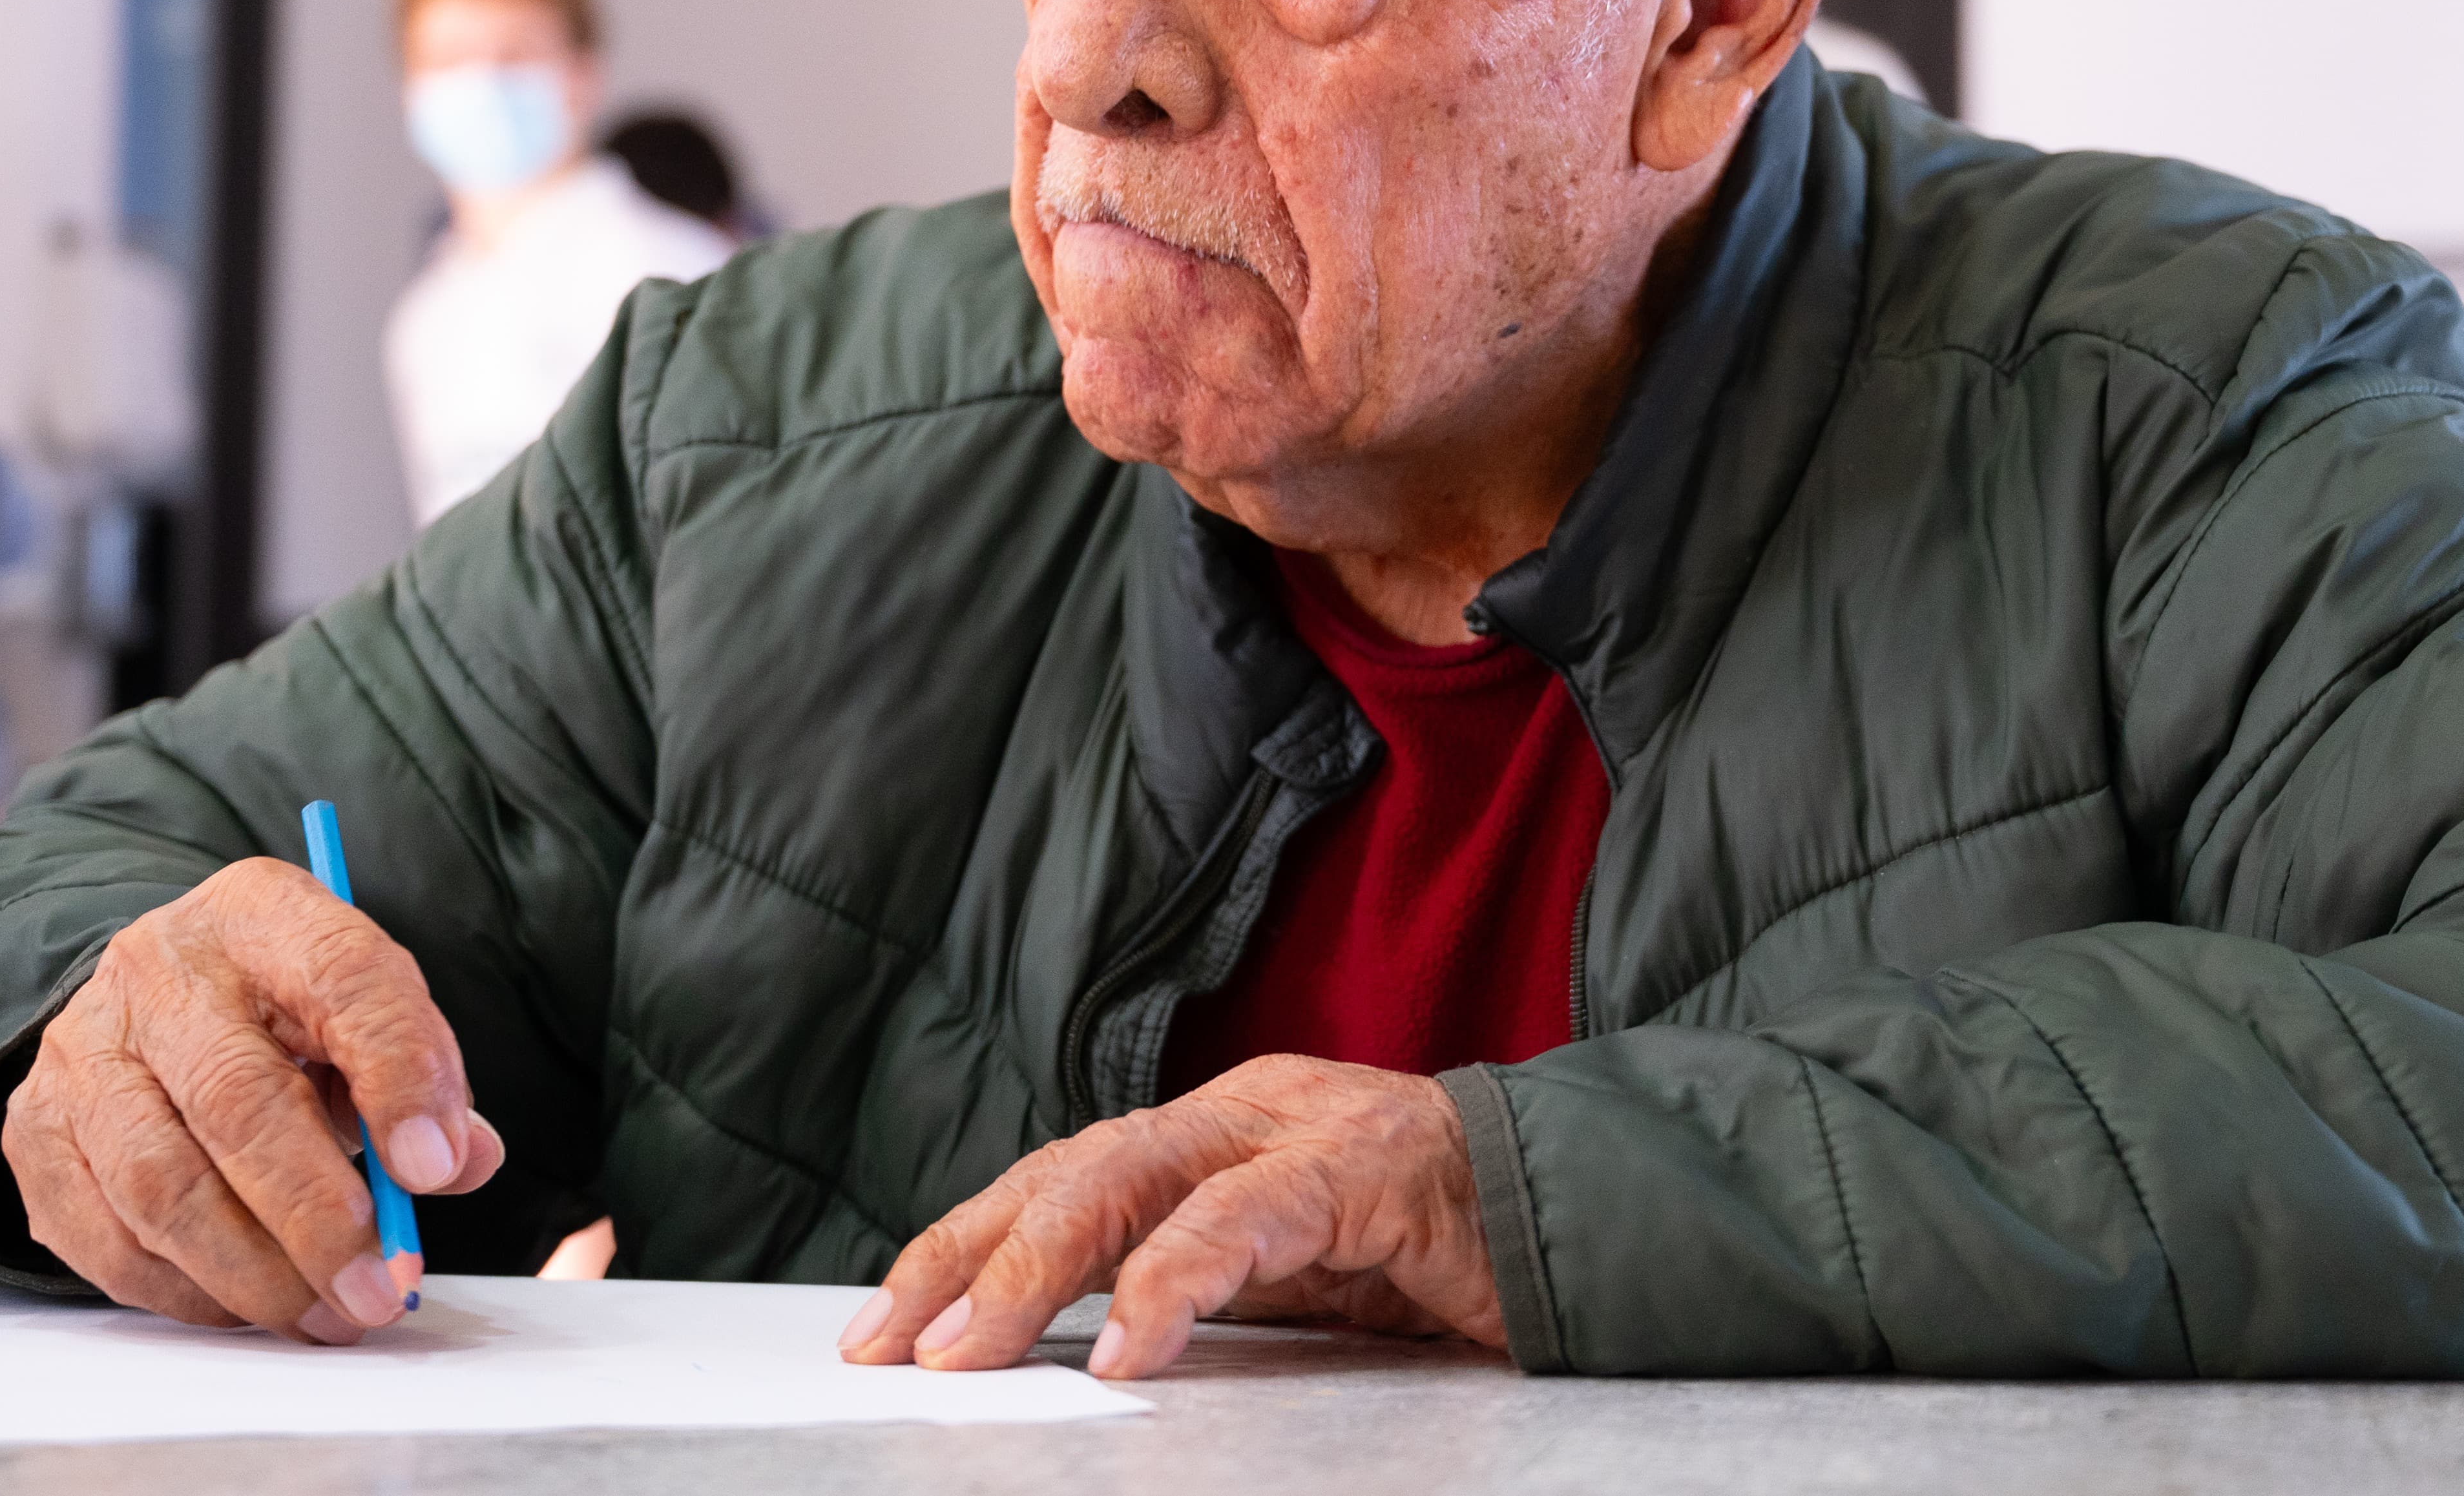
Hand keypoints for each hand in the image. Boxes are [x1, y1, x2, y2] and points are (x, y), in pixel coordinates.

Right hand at [1, 858, 504, 1343]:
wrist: (160, 997)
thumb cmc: (285, 1014)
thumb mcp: (367, 1016)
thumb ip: (425, 1081)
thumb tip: (458, 1163)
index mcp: (264, 913)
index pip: (343, 979)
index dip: (398, 1076)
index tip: (435, 1170)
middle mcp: (158, 969)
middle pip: (238, 1102)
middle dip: (317, 1218)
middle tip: (377, 1290)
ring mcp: (82, 1049)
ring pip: (161, 1187)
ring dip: (254, 1274)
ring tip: (323, 1315)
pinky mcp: (35, 1130)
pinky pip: (106, 1238)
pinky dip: (185, 1292)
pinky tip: (245, 1306)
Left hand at [836, 1054, 1502, 1379]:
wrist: (1580, 1205)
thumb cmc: (1426, 1250)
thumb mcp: (1282, 1279)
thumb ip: (1188, 1290)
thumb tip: (1069, 1354)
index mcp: (1212, 1132)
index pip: (1059, 1178)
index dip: (962, 1244)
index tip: (883, 1326)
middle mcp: (1239, 1109)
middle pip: (1071, 1168)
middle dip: (967, 1255)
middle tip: (894, 1344)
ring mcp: (1300, 1126)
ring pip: (1134, 1177)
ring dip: (1038, 1267)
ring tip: (973, 1347)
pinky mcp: (1365, 1166)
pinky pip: (1250, 1217)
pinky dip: (1178, 1277)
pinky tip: (1131, 1344)